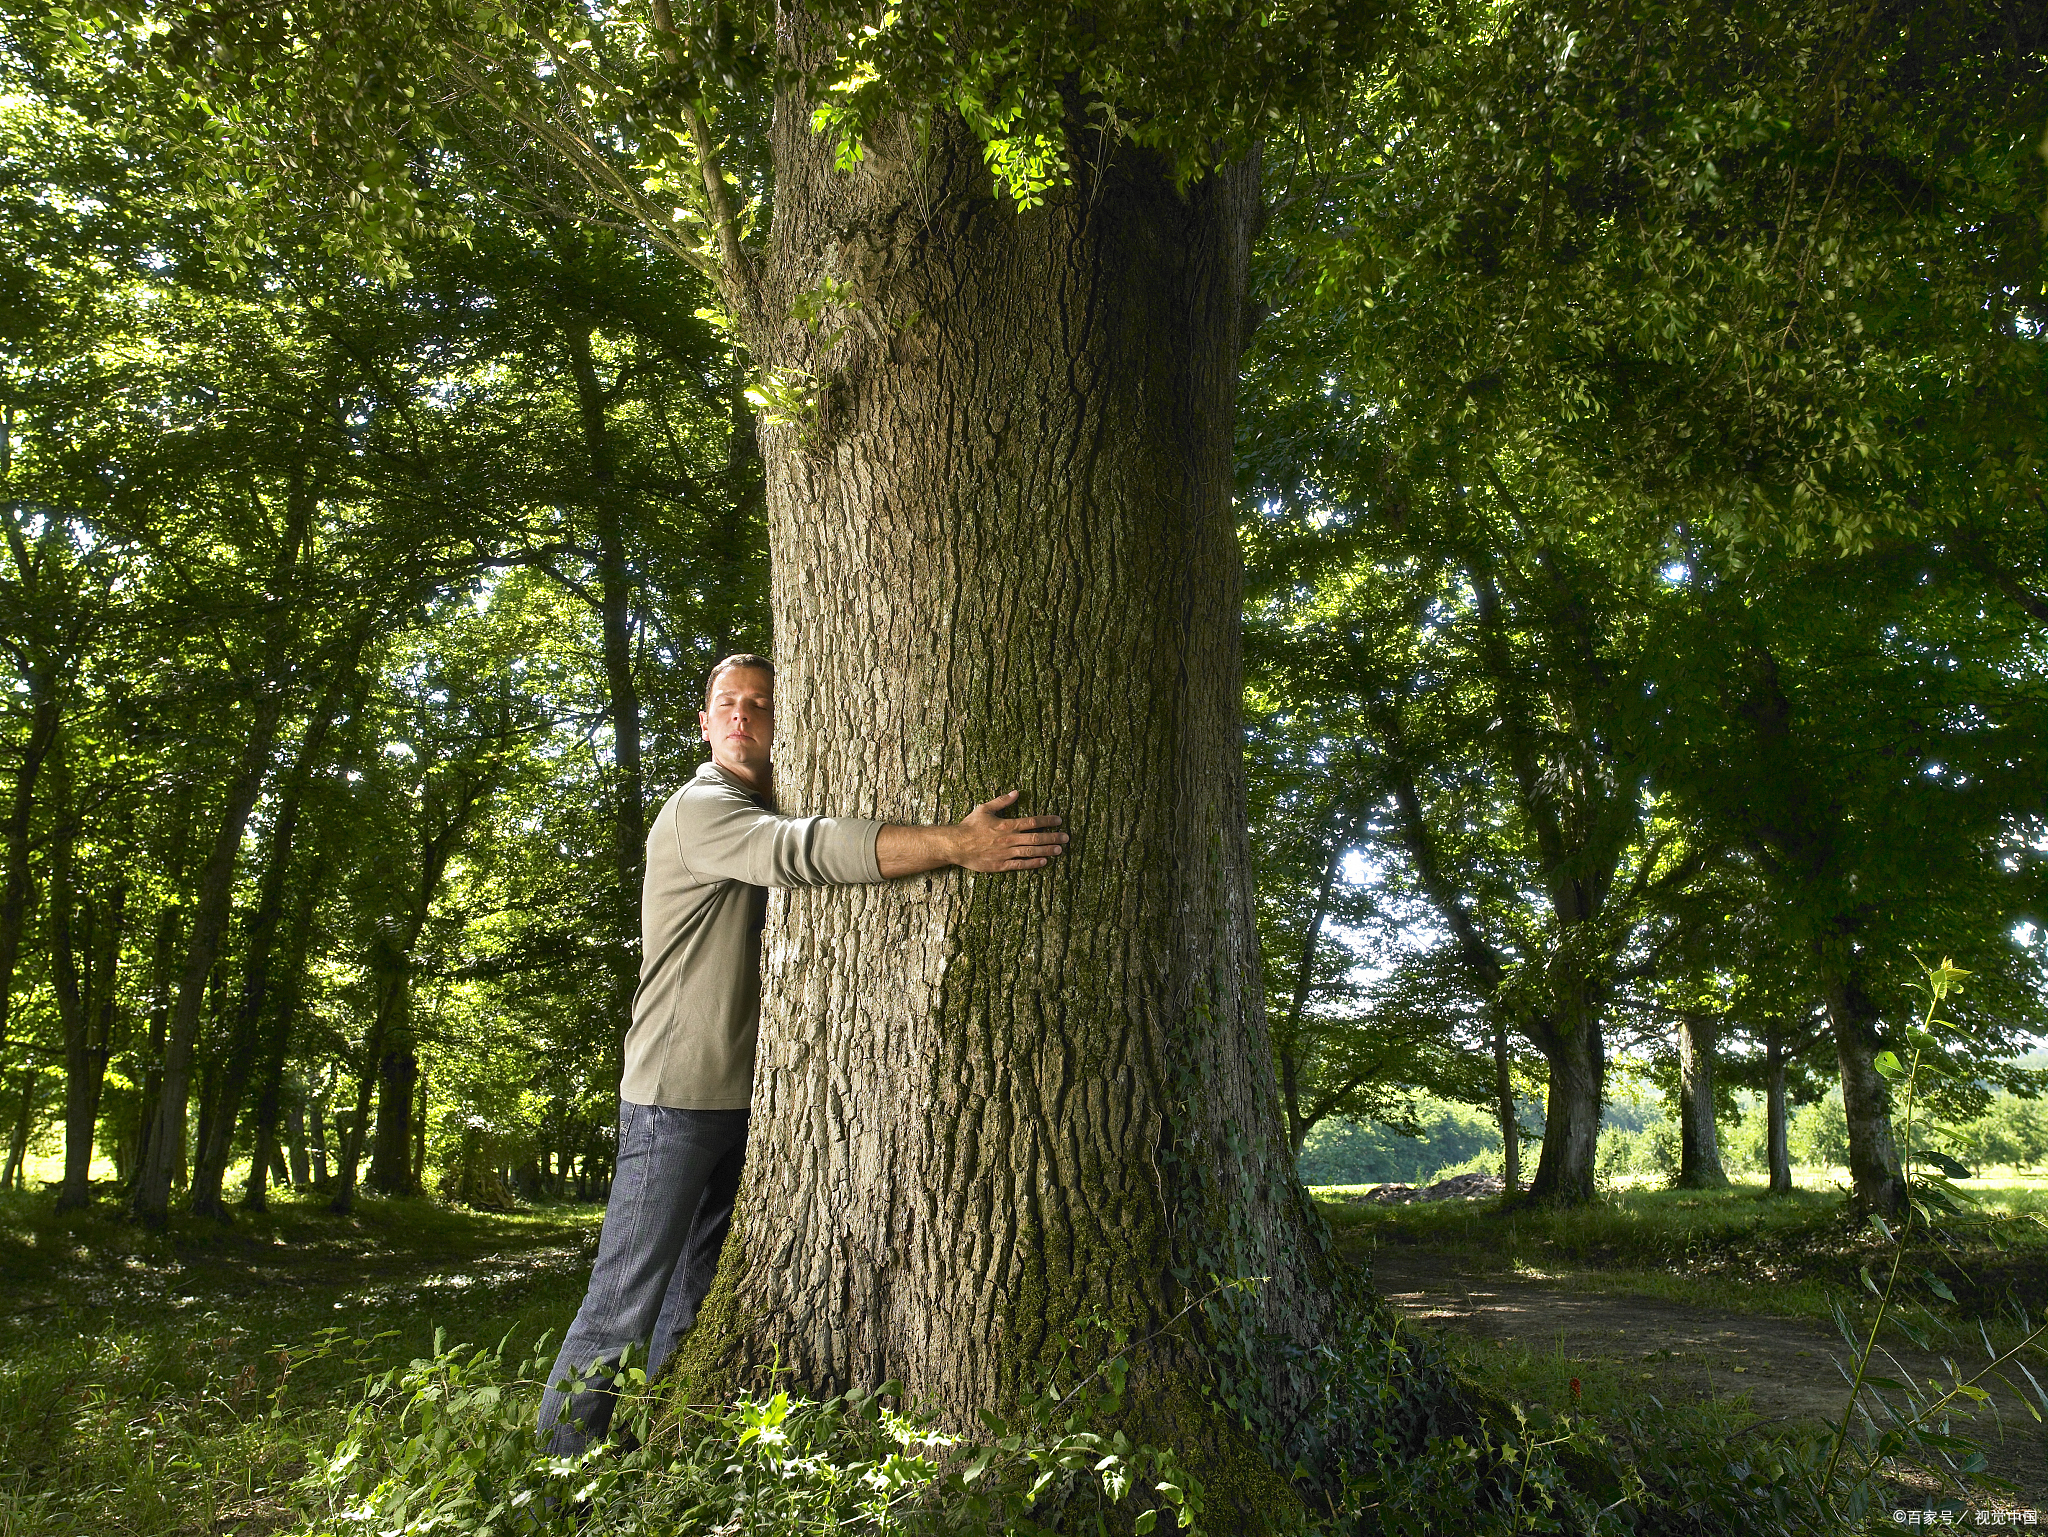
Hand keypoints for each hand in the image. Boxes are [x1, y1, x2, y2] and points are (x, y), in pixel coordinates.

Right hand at [951, 790, 1065, 872]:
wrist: (956, 845)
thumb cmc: (969, 826)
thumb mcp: (984, 809)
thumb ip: (1002, 801)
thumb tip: (1016, 792)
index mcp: (1007, 824)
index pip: (1032, 821)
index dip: (1047, 821)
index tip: (1059, 821)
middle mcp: (1009, 839)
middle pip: (1036, 838)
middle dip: (1053, 837)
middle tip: (1066, 837)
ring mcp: (1006, 853)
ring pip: (1031, 852)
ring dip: (1047, 850)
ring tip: (1060, 850)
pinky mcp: (1001, 865)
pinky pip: (1020, 865)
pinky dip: (1033, 864)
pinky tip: (1044, 862)